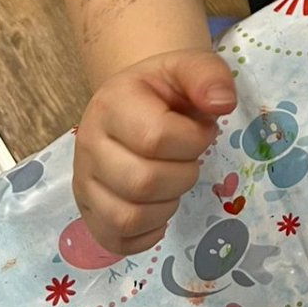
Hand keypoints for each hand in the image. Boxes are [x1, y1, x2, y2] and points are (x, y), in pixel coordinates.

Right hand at [72, 50, 235, 255]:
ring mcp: (83, 182)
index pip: (155, 138)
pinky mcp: (87, 212)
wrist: (134, 100)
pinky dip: (146, 233)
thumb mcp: (188, 67)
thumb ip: (209, 76)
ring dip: (167, 206)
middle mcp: (88, 145)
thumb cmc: (165, 89)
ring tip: (173, 180)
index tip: (201, 131)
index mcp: (112, 104)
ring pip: (127, 217)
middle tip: (188, 159)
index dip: (193, 140)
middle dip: (183, 175)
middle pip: (142, 183)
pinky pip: (115, 240)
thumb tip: (223, 104)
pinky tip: (159, 207)